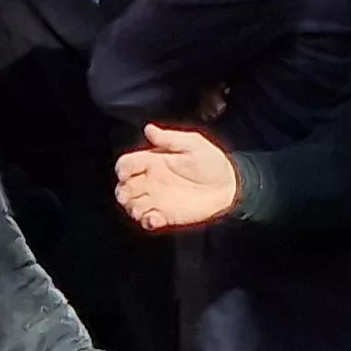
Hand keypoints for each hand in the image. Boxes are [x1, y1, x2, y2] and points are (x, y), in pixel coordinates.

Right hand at [115, 125, 242, 231]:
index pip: (127, 164)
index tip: (124, 174)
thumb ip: (170, 138)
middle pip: (124, 187)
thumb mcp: (193, 144)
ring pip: (132, 205)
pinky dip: (146, 221)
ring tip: (141, 209)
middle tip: (126, 196)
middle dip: (121, 192)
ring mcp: (157, 199)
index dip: (122, 169)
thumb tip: (148, 129)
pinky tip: (154, 219)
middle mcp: (150, 180)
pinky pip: (149, 220)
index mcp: (153, 161)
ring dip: (132, 208)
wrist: (229, 186)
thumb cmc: (212, 162)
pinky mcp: (165, 215)